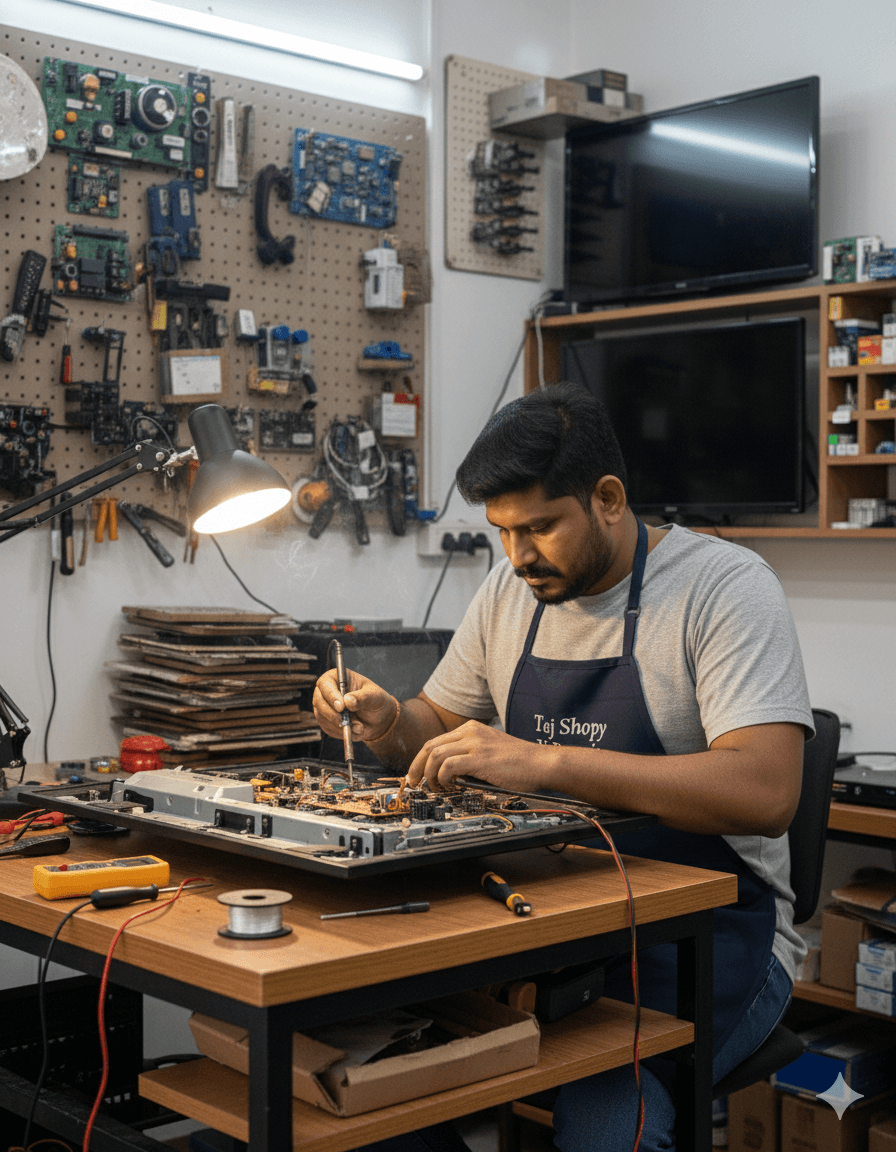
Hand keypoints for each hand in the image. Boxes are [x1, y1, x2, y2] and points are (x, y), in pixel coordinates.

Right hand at [312, 668, 397, 742]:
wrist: (378, 719)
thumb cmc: (376, 701)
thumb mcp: (375, 696)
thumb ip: (363, 697)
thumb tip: (348, 700)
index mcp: (338, 678)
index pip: (325, 683)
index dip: (331, 695)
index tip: (341, 707)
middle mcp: (327, 691)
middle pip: (319, 701)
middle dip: (331, 713)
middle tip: (345, 721)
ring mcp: (325, 706)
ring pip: (322, 717)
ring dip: (340, 725)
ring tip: (359, 726)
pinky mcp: (326, 721)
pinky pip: (328, 728)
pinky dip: (341, 732)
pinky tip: (354, 730)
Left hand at [406, 722, 547, 793]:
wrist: (541, 763)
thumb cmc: (520, 763)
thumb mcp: (490, 751)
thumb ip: (470, 756)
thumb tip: (450, 774)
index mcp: (472, 729)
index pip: (436, 741)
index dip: (421, 759)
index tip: (417, 774)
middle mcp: (471, 732)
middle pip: (430, 746)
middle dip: (416, 766)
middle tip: (414, 783)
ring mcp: (475, 743)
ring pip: (435, 755)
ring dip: (429, 774)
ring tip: (434, 788)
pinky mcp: (480, 757)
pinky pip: (449, 766)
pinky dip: (443, 778)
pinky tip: (450, 787)